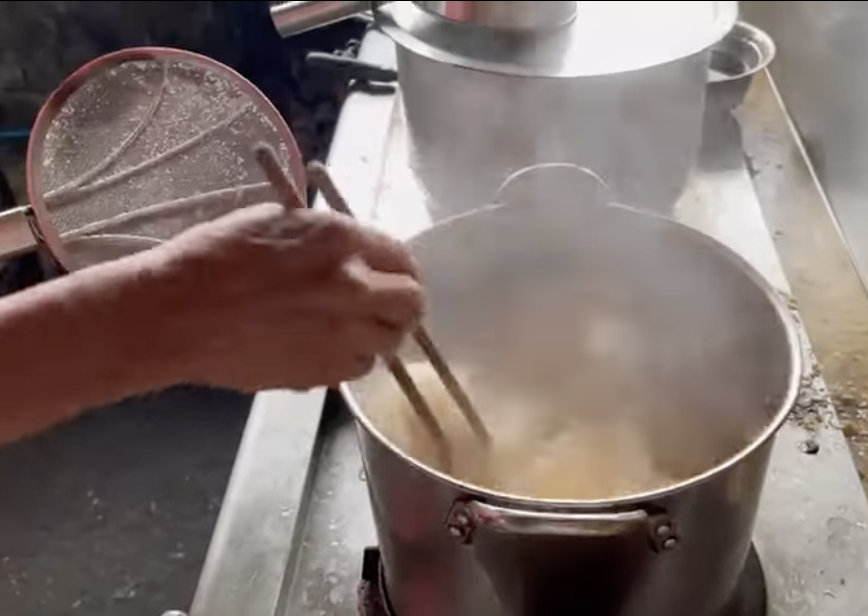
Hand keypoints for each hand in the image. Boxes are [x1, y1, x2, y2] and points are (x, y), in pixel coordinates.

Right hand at [151, 202, 423, 390]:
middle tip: (386, 305)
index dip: (401, 269)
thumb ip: (327, 239)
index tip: (393, 275)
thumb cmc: (213, 257)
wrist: (175, 314)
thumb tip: (354, 255)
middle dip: (405, 304)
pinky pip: (359, 368)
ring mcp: (340, 335)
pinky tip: (327, 347)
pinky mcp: (321, 373)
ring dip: (380, 333)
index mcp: (340, 241)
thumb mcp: (276, 222)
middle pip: (412, 304)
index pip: (404, 259)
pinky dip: (353, 358)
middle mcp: (352, 288)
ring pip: (391, 342)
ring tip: (354, 328)